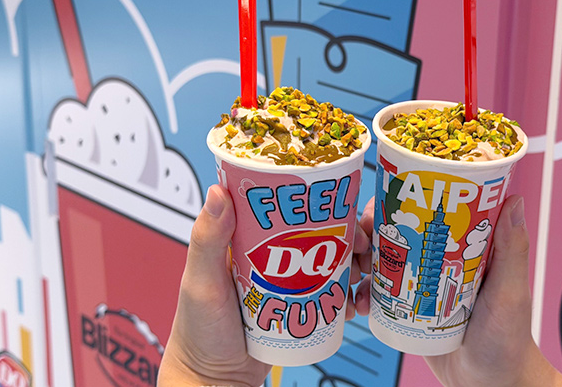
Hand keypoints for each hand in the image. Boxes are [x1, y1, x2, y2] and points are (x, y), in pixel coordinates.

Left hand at [158, 185, 370, 386]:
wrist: (216, 379)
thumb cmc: (199, 331)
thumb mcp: (201, 281)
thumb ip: (207, 240)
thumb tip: (219, 192)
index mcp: (251, 238)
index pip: (292, 206)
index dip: (323, 202)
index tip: (345, 206)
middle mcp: (275, 255)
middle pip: (323, 232)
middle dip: (351, 234)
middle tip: (362, 246)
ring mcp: (292, 282)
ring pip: (335, 261)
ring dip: (356, 263)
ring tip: (360, 276)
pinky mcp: (303, 307)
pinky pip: (335, 294)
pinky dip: (350, 295)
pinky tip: (353, 303)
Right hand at [353, 195, 561, 386]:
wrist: (490, 385)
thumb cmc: (508, 339)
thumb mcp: (510, 292)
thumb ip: (512, 250)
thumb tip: (513, 200)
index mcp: (462, 247)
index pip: (427, 212)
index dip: (401, 201)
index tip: (381, 201)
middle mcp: (437, 260)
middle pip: (396, 231)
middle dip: (370, 231)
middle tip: (361, 243)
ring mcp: (419, 284)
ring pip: (381, 260)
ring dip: (360, 261)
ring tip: (356, 271)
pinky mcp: (406, 309)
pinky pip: (377, 294)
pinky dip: (361, 294)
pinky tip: (358, 303)